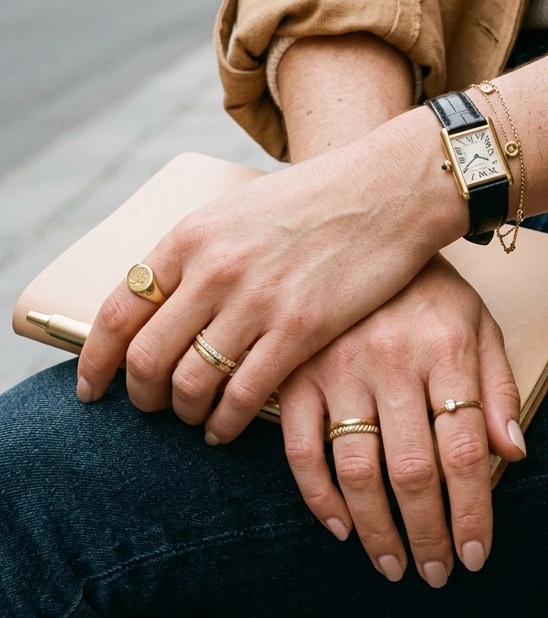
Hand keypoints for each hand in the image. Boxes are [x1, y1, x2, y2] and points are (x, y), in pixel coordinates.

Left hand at [77, 108, 467, 440]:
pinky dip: (225, 422)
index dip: (96, 360)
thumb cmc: (313, 200)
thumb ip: (195, 254)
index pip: (120, 311)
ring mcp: (256, 301)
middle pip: (147, 357)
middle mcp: (214, 269)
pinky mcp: (300, 328)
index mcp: (191, 237)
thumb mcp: (236, 211)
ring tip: (194, 419)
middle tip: (150, 408)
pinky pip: (243, 395)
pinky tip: (226, 428)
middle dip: (140, 395)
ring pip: (190, 383)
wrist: (386, 188)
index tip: (91, 389)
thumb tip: (157, 299)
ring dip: (184, 413)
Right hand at [278, 256, 525, 586]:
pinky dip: (318, 497)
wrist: (359, 223)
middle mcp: (393, 361)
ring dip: (377, 530)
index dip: (472, 512)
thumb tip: (516, 455)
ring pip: (358, 470)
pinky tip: (340, 527)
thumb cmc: (428, 285)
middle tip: (435, 575)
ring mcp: (338, 367)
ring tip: (393, 565)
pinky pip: (301, 449)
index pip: (466, 450)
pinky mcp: (295, 372)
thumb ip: (498, 386)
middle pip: (414, 471)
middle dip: (428, 535)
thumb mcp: (478, 320)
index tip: (476, 556)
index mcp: (447, 347)